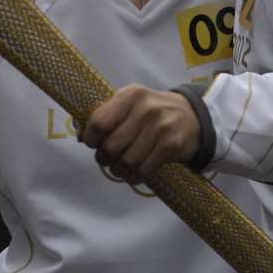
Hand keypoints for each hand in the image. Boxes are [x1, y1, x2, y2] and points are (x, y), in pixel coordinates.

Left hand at [79, 85, 201, 184]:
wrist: (192, 116)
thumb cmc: (152, 110)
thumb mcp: (129, 103)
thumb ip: (104, 114)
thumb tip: (81, 135)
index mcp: (130, 95)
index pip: (99, 122)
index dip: (91, 138)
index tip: (93, 143)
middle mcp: (145, 109)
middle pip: (111, 146)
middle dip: (104, 158)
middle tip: (106, 159)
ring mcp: (160, 127)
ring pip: (126, 161)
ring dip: (118, 170)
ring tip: (119, 167)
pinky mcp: (171, 145)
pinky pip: (143, 170)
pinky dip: (134, 176)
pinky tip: (133, 173)